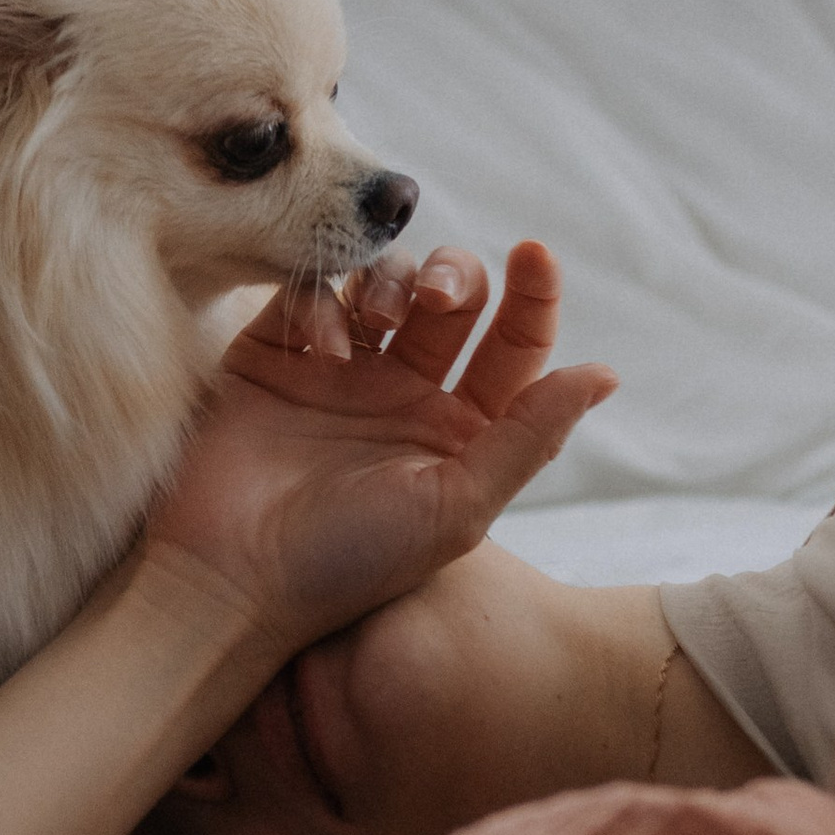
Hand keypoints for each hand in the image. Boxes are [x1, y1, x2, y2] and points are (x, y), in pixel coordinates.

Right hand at [146, 240, 614, 653]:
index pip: (514, 346)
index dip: (533, 295)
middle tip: (439, 297)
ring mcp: (337, 373)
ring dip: (393, 281)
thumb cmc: (348, 561)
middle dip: (456, 275)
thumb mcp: (457, 507)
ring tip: (380, 319)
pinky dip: (322, 298)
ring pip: (383, 283)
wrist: (230, 579)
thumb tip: (604, 375)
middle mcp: (403, 395)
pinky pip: (308, 291)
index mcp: (458, 431)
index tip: (536, 255)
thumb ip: (528, 437)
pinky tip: (318, 346)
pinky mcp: (273, 356)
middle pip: (451, 299)